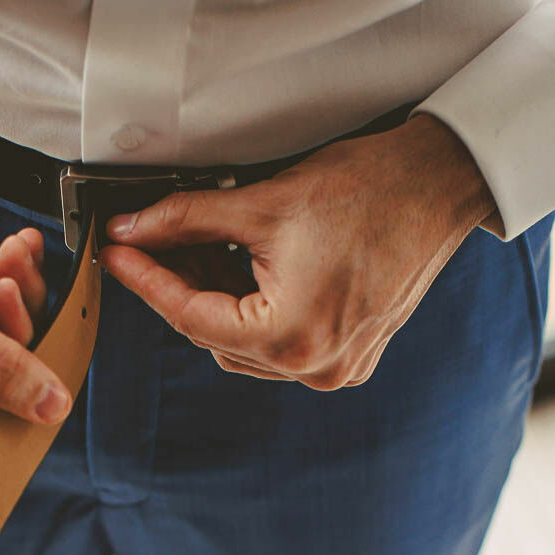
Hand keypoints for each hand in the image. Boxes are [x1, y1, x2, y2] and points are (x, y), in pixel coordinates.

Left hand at [99, 114, 499, 389]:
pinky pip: (282, 349)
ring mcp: (337, 369)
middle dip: (183, 289)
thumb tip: (132, 229)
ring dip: (220, 304)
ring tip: (207, 250)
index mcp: (290, 337)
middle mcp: (314, 367)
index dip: (145, 280)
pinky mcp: (352, 358)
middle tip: (154, 242)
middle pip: (215, 337)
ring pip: (245, 348)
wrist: (440, 185)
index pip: (190, 315)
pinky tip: (250, 272)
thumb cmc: (366, 189)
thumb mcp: (262, 202)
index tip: (115, 254)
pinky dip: (259, 316)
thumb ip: (187, 220)